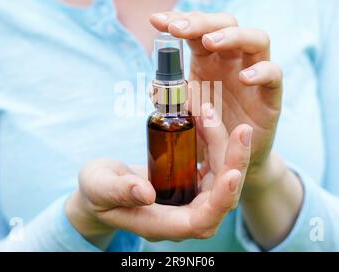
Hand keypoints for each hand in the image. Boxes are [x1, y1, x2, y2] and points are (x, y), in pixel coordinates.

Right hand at [66, 105, 252, 243]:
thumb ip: (119, 191)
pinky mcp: (191, 181)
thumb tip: (146, 193)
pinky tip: (206, 117)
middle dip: (234, 163)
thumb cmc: (97, 190)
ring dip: (226, 147)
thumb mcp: (99, 187)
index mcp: (162, 224)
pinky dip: (213, 141)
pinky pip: (212, 164)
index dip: (220, 200)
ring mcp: (190, 198)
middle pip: (221, 197)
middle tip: (241, 131)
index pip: (201, 221)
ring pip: (221, 177)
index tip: (233, 173)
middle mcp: (183, 214)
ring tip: (214, 113)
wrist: (102, 186)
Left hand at [150, 12, 281, 188]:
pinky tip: (244, 78)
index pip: (197, 29)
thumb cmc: (207, 132)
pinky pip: (274, 74)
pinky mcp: (271, 95)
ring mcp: (254, 74)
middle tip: (178, 29)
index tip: (156, 21)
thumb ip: (171, 100)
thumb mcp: (183, 113)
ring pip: (257, 39)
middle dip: (201, 21)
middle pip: (226, 23)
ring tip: (209, 42)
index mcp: (208, 59)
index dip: (178, 20)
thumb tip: (152, 89)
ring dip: (232, 35)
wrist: (232, 162)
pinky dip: (262, 72)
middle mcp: (233, 60)